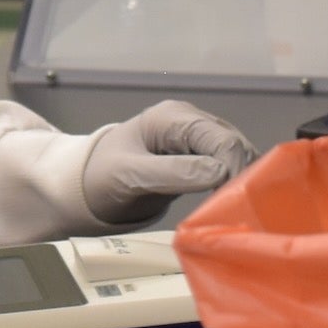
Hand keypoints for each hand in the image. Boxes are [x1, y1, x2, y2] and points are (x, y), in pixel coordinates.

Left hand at [80, 102, 254, 224]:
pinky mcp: (199, 160)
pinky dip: (233, 185)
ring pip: (237, 157)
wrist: (86, 186)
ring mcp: (196, 141)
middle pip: (234, 145)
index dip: (234, 167)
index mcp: (173, 117)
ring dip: (240, 181)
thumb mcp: (130, 175)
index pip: (220, 138)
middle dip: (241, 175)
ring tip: (236, 210)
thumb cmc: (100, 176)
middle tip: (238, 209)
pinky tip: (231, 204)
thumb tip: (219, 173)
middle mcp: (191, 123)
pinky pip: (227, 169)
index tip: (233, 199)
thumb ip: (172, 172)